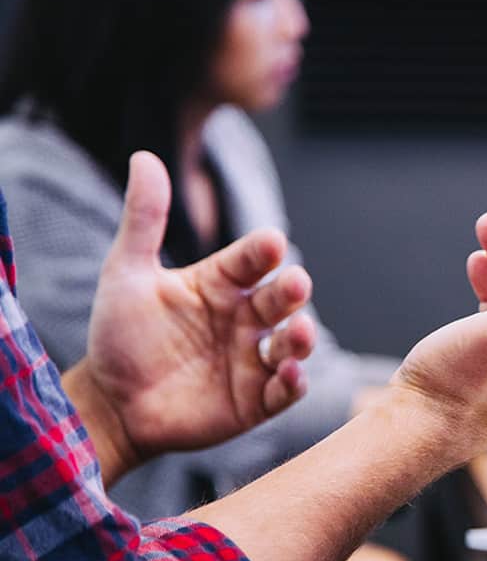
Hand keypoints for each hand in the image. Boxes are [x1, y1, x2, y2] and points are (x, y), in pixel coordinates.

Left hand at [66, 151, 316, 480]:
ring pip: (292, 343)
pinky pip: (284, 391)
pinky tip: (290, 373)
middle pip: (280, 300)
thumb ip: (143, 219)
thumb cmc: (120, 336)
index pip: (251, 260)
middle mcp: (244, 318)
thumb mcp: (126, 273)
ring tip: (300, 332)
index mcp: (221, 284)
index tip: (271, 242)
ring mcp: (253, 360)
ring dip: (302, 338)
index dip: (262, 251)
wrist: (110, 404)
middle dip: (292, 291)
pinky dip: (293, 383)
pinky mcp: (255, 401)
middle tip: (295, 284)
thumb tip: (144, 156)